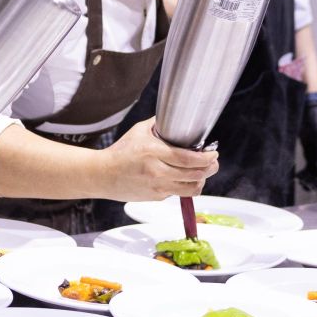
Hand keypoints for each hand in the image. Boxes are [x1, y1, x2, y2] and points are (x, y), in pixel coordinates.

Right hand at [99, 119, 217, 200]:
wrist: (102, 175)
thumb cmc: (120, 152)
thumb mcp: (138, 131)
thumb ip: (158, 125)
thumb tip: (175, 119)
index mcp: (154, 152)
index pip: (188, 159)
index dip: (206, 158)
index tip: (213, 153)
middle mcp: (157, 172)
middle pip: (194, 175)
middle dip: (210, 169)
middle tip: (213, 162)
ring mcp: (157, 187)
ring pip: (190, 189)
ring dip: (201, 181)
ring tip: (202, 173)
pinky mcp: (156, 197)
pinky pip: (178, 193)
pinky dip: (185, 186)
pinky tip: (184, 178)